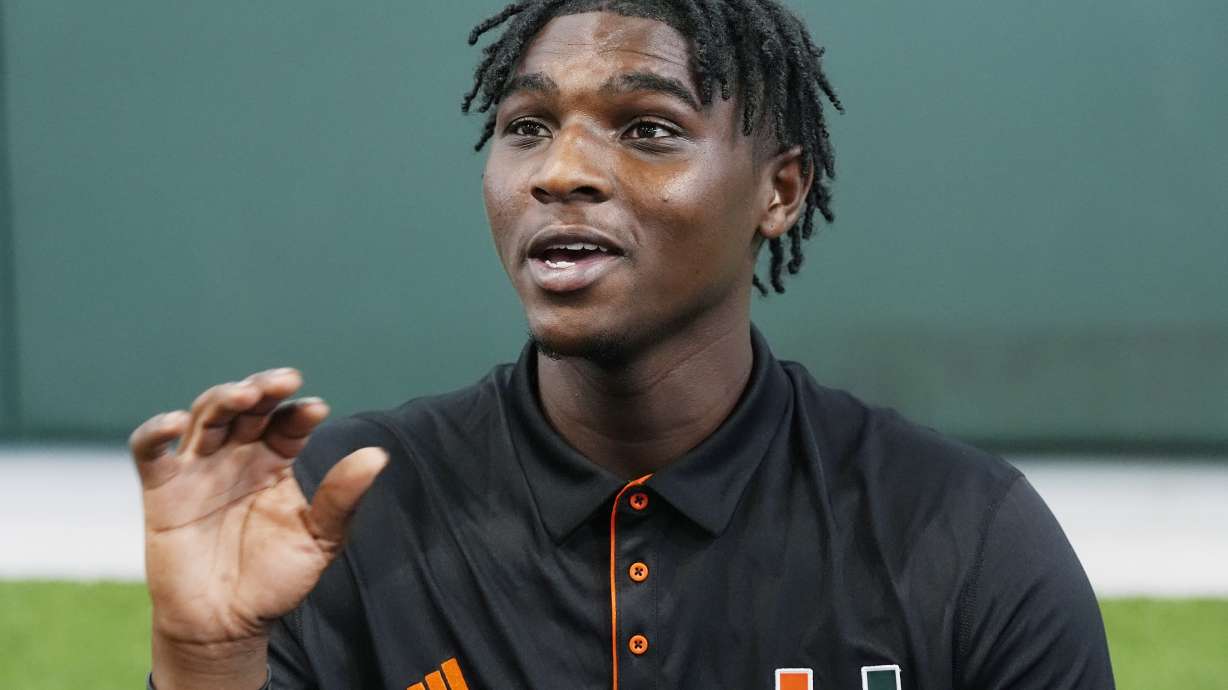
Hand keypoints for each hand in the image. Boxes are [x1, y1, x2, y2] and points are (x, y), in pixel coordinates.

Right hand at [130, 368, 385, 683]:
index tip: (316, 410)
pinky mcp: (162, 490)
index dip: (299, 412)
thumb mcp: (320, 540)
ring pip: (205, 416)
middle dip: (264, 389)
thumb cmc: (275, 580)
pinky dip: (156, 432)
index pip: (287, 422)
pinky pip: (149, 451)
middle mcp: (237, 456)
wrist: (227, 624)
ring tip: (247, 395)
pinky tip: (175, 424)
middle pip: (247, 407)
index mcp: (275, 461)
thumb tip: (378, 455)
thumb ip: (343, 498)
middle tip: (284, 381)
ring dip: (223, 399)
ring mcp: (198, 468)